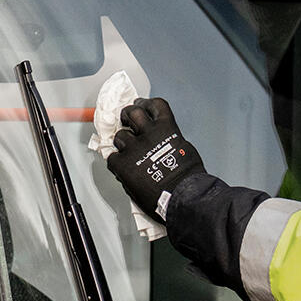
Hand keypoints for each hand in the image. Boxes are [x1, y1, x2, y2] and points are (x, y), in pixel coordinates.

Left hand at [105, 98, 205, 219]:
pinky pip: (112, 158)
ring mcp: (134, 148)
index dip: (145, 104)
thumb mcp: (184, 149)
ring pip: (119, 135)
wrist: (182, 196)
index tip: (142, 105)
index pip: (154, 105)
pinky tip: (123, 169)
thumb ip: (169, 141)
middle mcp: (149, 133)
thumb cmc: (188, 178)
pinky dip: (116, 163)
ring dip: (122, 142)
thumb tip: (161, 143)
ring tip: (126, 151)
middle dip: (127, 115)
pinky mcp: (123, 164)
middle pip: (132, 112)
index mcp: (167, 128)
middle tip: (126, 121)